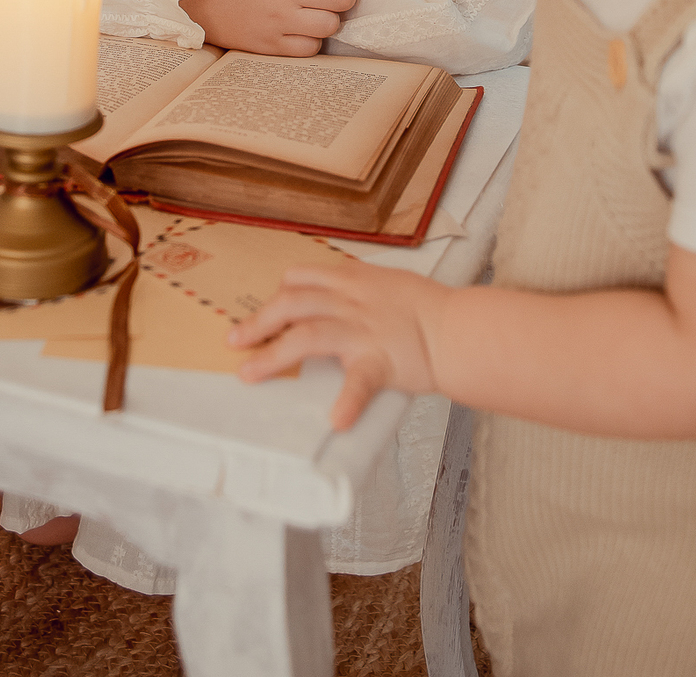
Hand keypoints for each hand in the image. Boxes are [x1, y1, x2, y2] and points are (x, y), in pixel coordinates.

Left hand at [230, 261, 448, 428]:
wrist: (459, 328)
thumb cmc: (430, 308)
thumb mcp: (389, 283)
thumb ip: (360, 289)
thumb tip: (336, 299)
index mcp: (354, 280)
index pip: (303, 276)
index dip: (279, 292)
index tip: (266, 308)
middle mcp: (352, 301)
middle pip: (292, 303)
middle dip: (259, 321)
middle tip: (236, 339)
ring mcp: (363, 330)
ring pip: (306, 336)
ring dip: (272, 356)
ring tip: (249, 374)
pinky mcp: (380, 361)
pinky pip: (358, 382)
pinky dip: (346, 401)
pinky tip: (335, 419)